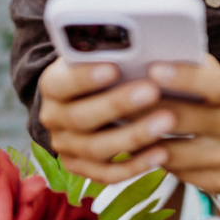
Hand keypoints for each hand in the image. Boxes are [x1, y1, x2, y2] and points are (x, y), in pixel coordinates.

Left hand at [38, 54, 219, 191]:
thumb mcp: (218, 83)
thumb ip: (193, 69)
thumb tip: (149, 54)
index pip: (211, 84)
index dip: (183, 76)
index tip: (152, 68)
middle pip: (183, 119)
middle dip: (145, 109)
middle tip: (113, 99)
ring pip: (173, 152)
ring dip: (141, 140)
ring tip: (113, 126)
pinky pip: (176, 172)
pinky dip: (152, 160)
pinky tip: (134, 149)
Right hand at [38, 57, 170, 183]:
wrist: (85, 98)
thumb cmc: (100, 67)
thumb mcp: (97, 55)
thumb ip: (108, 53)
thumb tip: (137, 46)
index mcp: (51, 85)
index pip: (61, 83)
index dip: (85, 77)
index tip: (114, 67)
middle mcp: (53, 118)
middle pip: (80, 118)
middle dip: (118, 104)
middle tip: (152, 91)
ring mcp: (66, 147)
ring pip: (96, 148)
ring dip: (134, 136)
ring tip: (167, 121)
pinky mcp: (83, 168)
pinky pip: (108, 174)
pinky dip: (136, 165)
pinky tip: (162, 153)